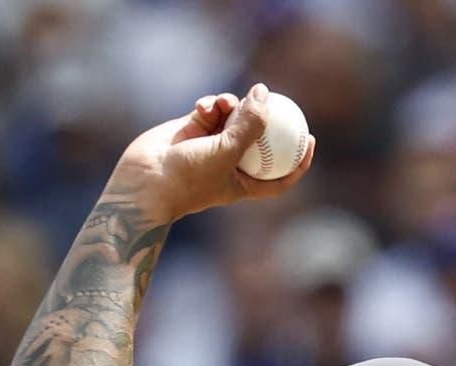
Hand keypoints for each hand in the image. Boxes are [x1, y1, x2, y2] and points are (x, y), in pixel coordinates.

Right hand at [107, 83, 315, 222]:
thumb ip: (250, 124)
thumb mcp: (228, 151)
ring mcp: (210, 145)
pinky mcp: (192, 129)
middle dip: (267, 121)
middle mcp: (229, 164)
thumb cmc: (190, 176)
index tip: (310, 140)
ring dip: (233, 107)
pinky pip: (210, 111)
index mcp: (244, 183)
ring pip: (233, 119)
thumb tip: (264, 93)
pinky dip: (210, 105)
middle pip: (259, 141)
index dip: (298, 160)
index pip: (279, 175)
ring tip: (227, 102)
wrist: (145, 179)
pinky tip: (206, 104)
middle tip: (279, 101)